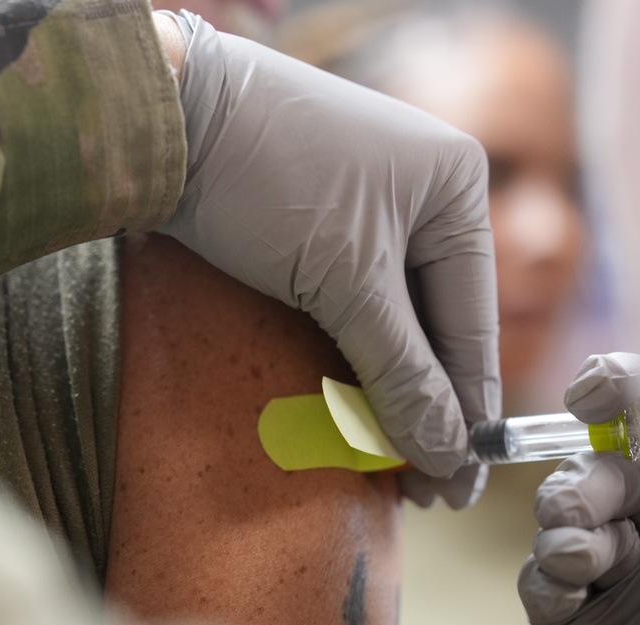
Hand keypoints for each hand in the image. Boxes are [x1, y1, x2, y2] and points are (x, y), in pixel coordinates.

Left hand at [160, 11, 500, 506]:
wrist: (167, 120)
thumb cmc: (267, 181)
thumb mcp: (345, 281)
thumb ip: (401, 370)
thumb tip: (450, 454)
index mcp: (456, 187)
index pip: (472, 319)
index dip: (467, 407)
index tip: (460, 481)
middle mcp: (424, 194)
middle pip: (437, 322)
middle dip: (430, 404)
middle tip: (426, 489)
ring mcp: (372, 207)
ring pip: (396, 317)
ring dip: (394, 386)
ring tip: (395, 463)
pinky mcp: (324, 224)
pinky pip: (358, 301)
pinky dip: (360, 353)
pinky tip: (360, 405)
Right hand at [518, 353, 639, 624]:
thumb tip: (634, 388)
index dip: (627, 390)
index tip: (592, 396)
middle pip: (609, 468)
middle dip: (593, 482)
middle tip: (591, 511)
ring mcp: (619, 579)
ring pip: (566, 516)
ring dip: (567, 528)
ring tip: (582, 560)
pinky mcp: (569, 619)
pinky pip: (540, 576)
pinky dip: (548, 577)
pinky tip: (569, 591)